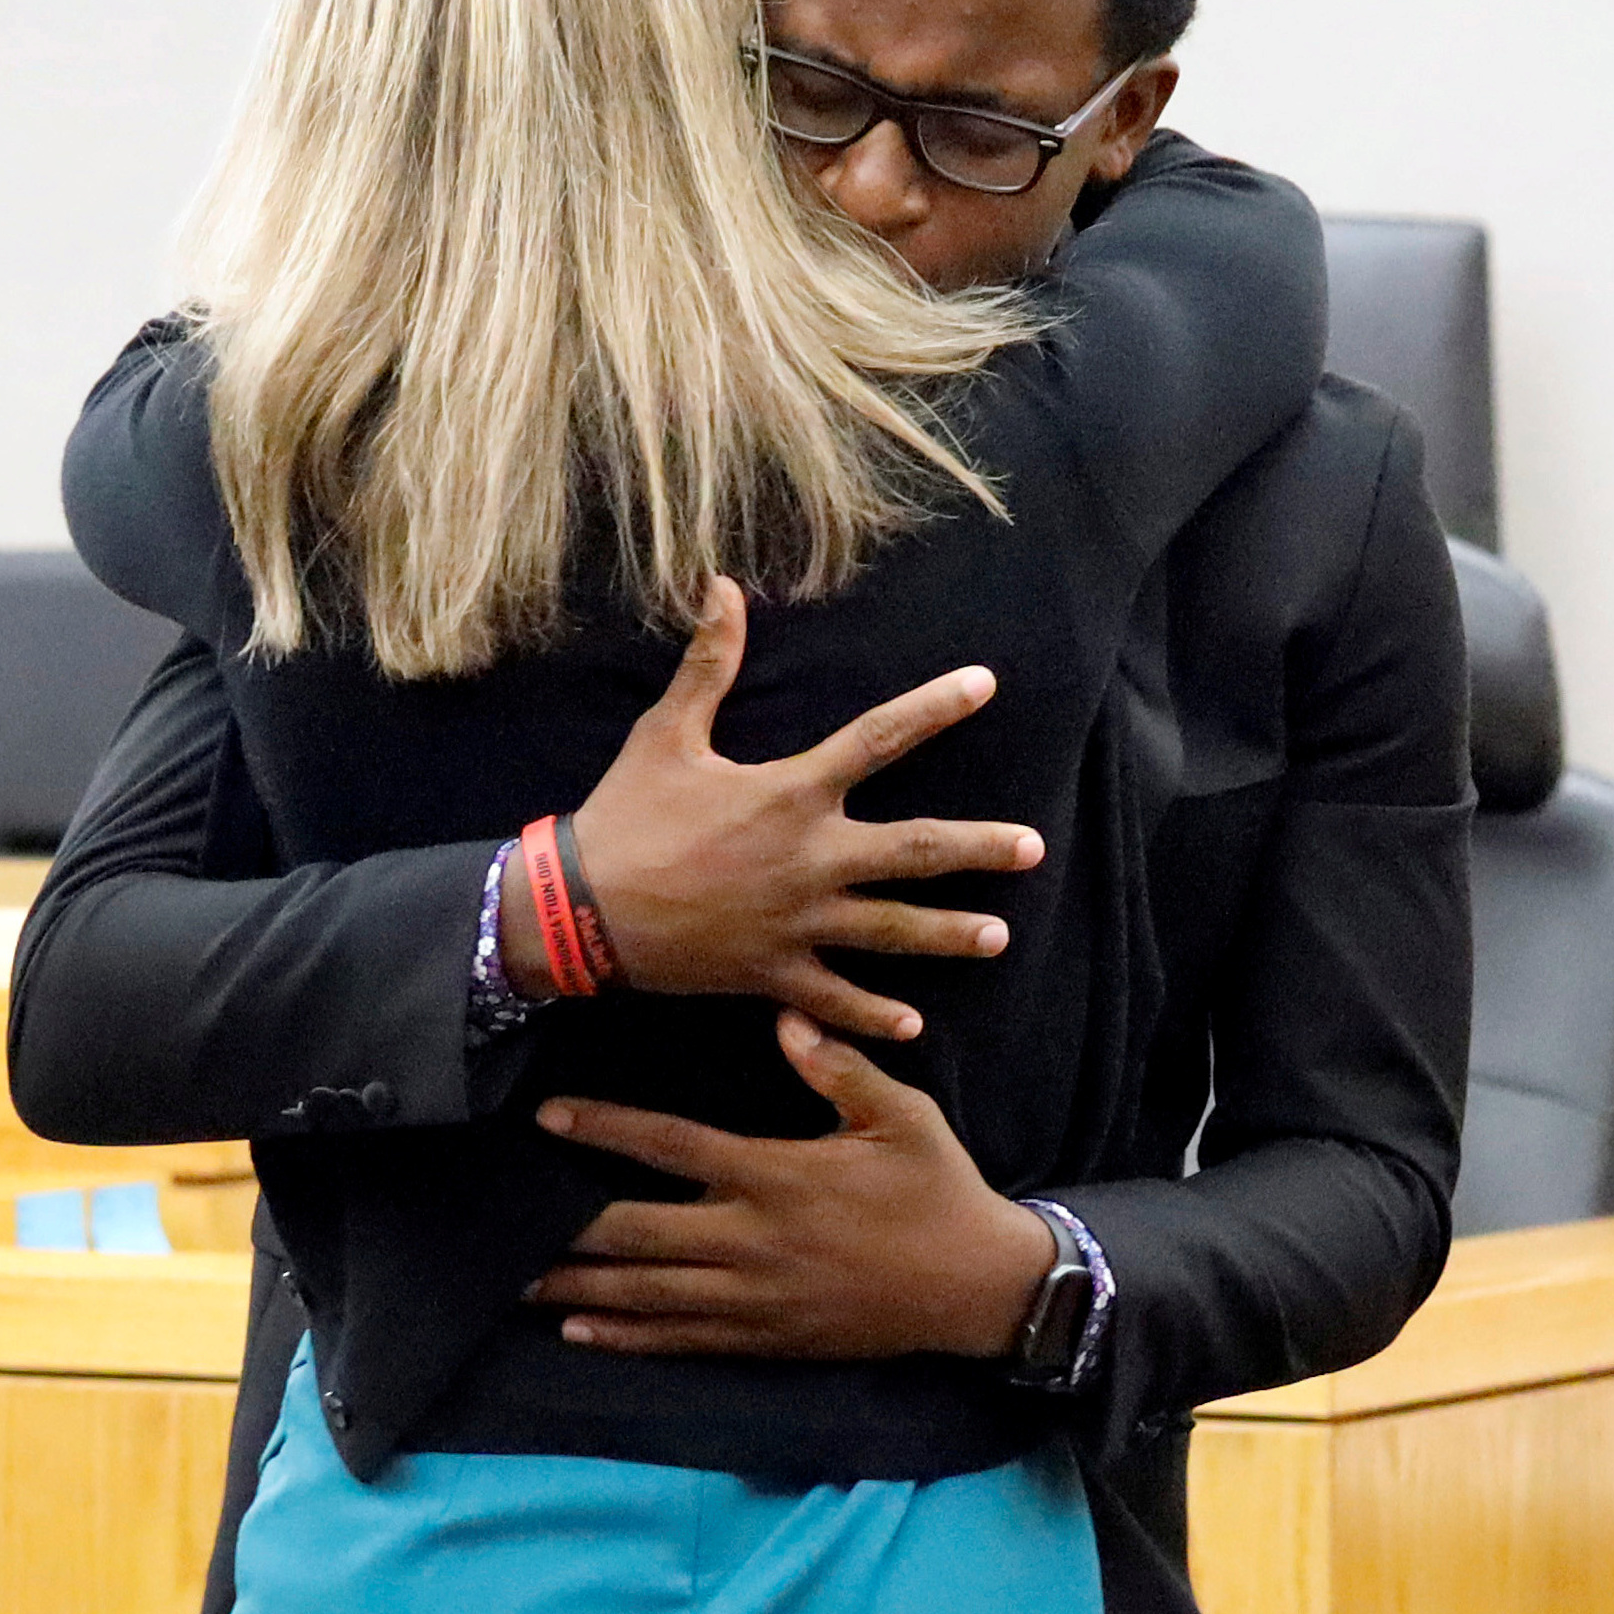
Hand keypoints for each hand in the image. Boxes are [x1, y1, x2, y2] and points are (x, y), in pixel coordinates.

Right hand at [503, 578, 1044, 1040]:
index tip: (986, 685)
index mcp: (791, 793)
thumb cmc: (625, 816)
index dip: (935, 707)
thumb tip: (722, 587)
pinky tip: (914, 1026)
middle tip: (1033, 849)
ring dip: (950, 935)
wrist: (580, 910)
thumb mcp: (667, 733)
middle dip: (979, 850)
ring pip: (893, 932)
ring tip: (999, 938)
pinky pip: (836, 999)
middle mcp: (810, 858)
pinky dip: (875, 1015)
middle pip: (915, 851)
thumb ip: (708, 664)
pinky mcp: (773, 973)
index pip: (880, 738)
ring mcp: (798, 922)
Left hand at [525, 1009, 1057, 1359]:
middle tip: (505, 1228)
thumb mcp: (902, 1116)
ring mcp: (756, 1298)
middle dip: (568, 1233)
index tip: (550, 1116)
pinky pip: (684, 1340)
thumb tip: (788, 1017)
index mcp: (777, 1176)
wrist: (976, 1287)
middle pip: (638, 1234)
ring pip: (649, 1295)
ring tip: (520, 1287)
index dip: (606, 1128)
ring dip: (581, 1293)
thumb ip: (841, 1068)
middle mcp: (753, 1241)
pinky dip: (629, 1337)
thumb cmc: (937, 1189)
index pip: (672, 1147)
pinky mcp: (768, 1338)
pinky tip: (584, 1334)